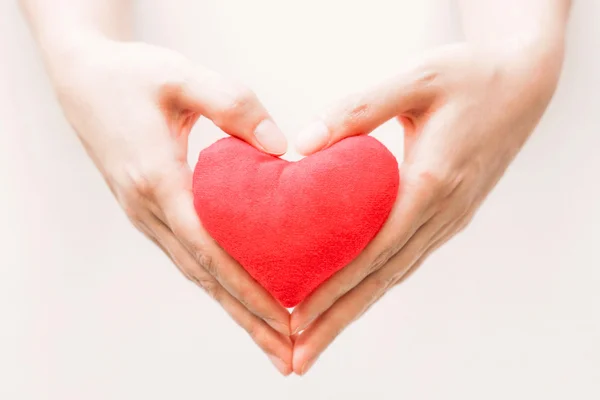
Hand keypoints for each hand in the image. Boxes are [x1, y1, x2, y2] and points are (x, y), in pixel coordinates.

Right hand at [53, 36, 292, 374]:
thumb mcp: (182, 76)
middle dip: (247, 319)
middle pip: (204, 276)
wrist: (83, 78)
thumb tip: (282, 150)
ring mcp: (145, 215)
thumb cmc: (132, 76)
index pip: (210, 249)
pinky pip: (188, 256)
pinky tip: (240, 294)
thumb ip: (234, 106)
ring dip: (234, 309)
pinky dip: (217, 282)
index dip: (248, 288)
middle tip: (287, 356)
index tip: (285, 319)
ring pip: (195, 273)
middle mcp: (148, 208)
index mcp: (156, 180)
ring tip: (271, 340)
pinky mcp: (149, 210)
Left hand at [290, 41, 564, 373]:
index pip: (376, 250)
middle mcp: (442, 212)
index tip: (297, 317)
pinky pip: (406, 259)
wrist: (521, 86)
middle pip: (383, 279)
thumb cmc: (470, 77)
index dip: (336, 287)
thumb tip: (304, 145)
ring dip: (354, 310)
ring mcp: (449, 219)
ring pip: (394, 276)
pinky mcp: (448, 215)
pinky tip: (353, 298)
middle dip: (338, 319)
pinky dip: (375, 285)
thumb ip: (360, 108)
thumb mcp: (417, 78)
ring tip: (317, 340)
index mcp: (433, 182)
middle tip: (299, 357)